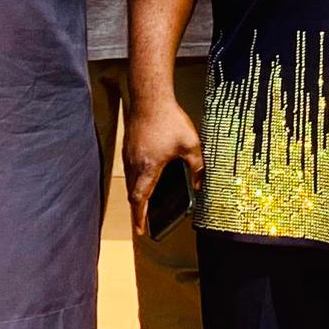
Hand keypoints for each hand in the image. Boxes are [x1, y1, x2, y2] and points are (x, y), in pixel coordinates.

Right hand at [124, 93, 202, 235]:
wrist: (150, 97)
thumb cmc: (169, 119)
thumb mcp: (191, 145)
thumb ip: (197, 167)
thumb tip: (199, 184)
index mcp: (149, 167)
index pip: (140, 198)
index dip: (139, 217)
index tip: (140, 230)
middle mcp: (135, 163)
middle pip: (132, 193)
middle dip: (137, 209)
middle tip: (141, 222)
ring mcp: (129, 154)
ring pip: (130, 181)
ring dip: (135, 194)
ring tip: (143, 204)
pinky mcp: (129, 146)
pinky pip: (130, 169)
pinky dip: (135, 180)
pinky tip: (144, 178)